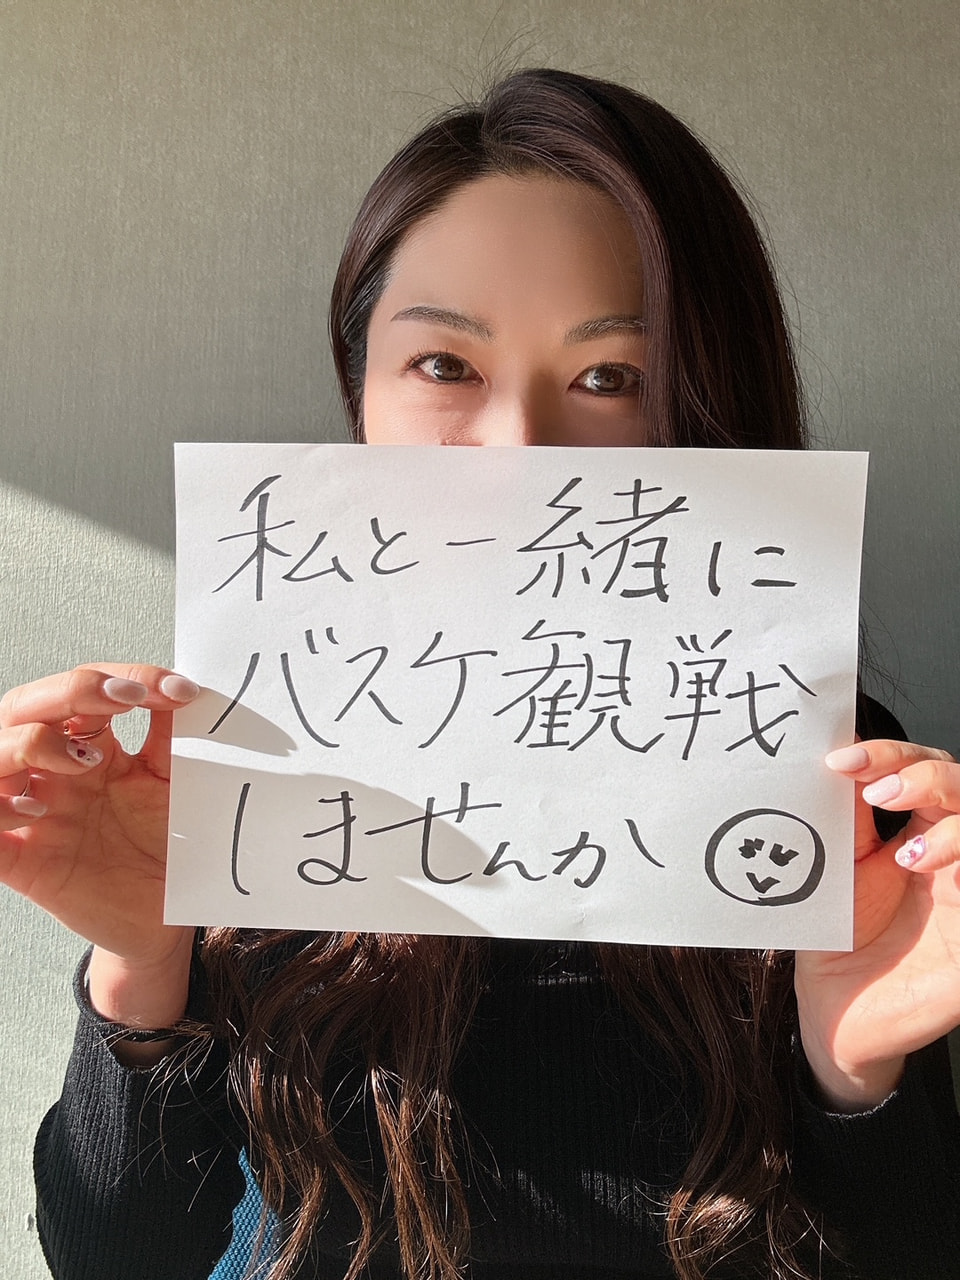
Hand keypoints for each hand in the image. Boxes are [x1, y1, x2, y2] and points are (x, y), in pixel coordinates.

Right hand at [0, 664, 198, 968]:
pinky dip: (0, 809)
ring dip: (32, 743)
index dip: (125, 678)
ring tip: (84, 759)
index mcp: (92, 748)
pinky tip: (36, 812)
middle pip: (28, 707)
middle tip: (126, 699)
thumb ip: (174, 740)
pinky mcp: (20, 861)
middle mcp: (54, 773)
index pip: (86, 691)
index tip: (180, 690)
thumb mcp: (174, 787)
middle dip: (72, 690)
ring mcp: (32, 813)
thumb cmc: (164, 847)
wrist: (165, 919)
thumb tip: (190, 689)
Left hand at [795, 738, 959, 1109]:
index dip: (890, 754)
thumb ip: (844, 817)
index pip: (923, 768)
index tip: (842, 760)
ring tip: (905, 851)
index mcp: (917, 830)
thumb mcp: (837, 867)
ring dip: (954, 825)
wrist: (836, 1011)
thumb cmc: (839, 937)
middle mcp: (950, 853)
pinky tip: (927, 869)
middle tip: (879, 792)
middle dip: (926, 776)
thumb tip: (833, 758)